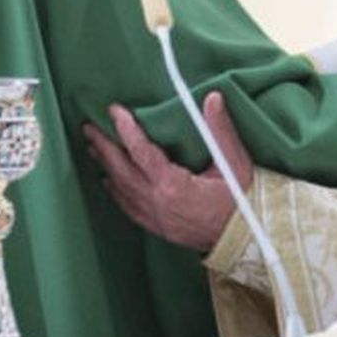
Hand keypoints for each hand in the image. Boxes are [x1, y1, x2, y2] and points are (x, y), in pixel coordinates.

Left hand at [84, 91, 253, 251]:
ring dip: (106, 167)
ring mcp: (155, 217)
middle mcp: (157, 202)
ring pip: (121, 189)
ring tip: (94, 148)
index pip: (141, 151)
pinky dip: (115, 191)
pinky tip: (109, 181)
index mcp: (174, 186)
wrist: (247, 238)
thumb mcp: (234, 162)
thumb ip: (219, 130)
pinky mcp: (158, 228)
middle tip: (89, 128)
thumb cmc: (243, 201)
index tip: (115, 110)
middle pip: (121, 170)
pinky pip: (128, 207)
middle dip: (104, 147)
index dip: (126, 129)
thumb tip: (212, 98)